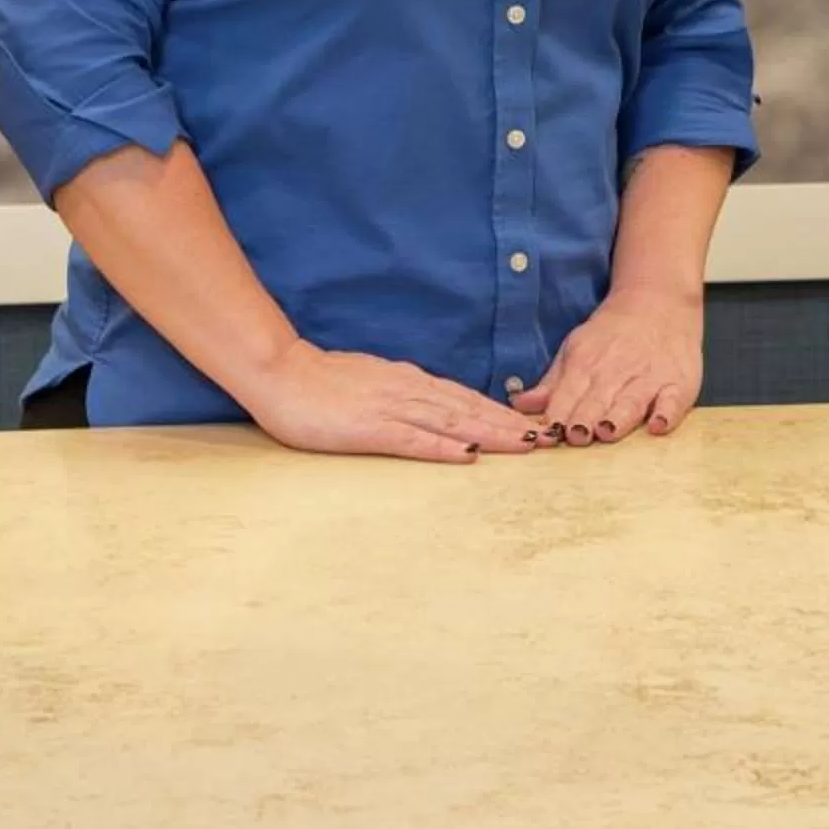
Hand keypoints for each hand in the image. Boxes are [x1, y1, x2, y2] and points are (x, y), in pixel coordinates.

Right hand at [243, 343, 538, 463]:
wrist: (279, 371)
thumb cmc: (319, 382)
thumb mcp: (370, 383)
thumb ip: (401, 395)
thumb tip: (432, 408)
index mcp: (408, 381)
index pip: (464, 398)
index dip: (500, 413)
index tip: (532, 426)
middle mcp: (408, 390)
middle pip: (469, 409)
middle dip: (510, 425)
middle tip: (549, 439)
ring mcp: (390, 408)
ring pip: (451, 422)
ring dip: (491, 434)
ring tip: (526, 446)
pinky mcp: (369, 428)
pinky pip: (413, 440)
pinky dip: (443, 448)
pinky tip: (468, 457)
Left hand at [514, 283, 703, 444]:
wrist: (659, 302)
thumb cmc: (612, 334)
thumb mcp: (576, 349)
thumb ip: (551, 383)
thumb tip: (520, 406)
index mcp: (585, 363)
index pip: (566, 395)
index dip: (555, 418)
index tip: (545, 437)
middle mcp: (616, 371)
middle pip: (596, 401)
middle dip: (584, 419)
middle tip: (574, 437)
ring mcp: (649, 378)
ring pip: (631, 402)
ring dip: (618, 417)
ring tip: (607, 431)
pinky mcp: (678, 384)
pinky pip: (673, 402)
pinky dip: (666, 413)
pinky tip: (658, 425)